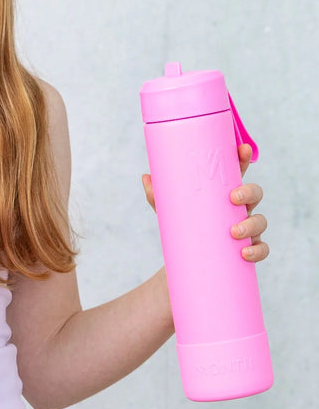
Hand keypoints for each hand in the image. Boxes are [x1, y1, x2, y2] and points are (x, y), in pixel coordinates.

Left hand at [142, 143, 268, 263]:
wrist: (186, 259)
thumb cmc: (182, 225)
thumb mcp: (168, 210)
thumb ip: (157, 195)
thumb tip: (146, 177)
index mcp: (223, 193)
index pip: (238, 171)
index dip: (244, 158)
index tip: (243, 149)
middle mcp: (239, 208)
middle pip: (255, 193)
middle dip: (249, 192)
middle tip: (233, 198)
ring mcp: (247, 228)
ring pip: (261, 221)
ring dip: (251, 225)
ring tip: (234, 232)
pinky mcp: (248, 248)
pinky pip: (263, 248)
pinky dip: (258, 250)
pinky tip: (245, 253)